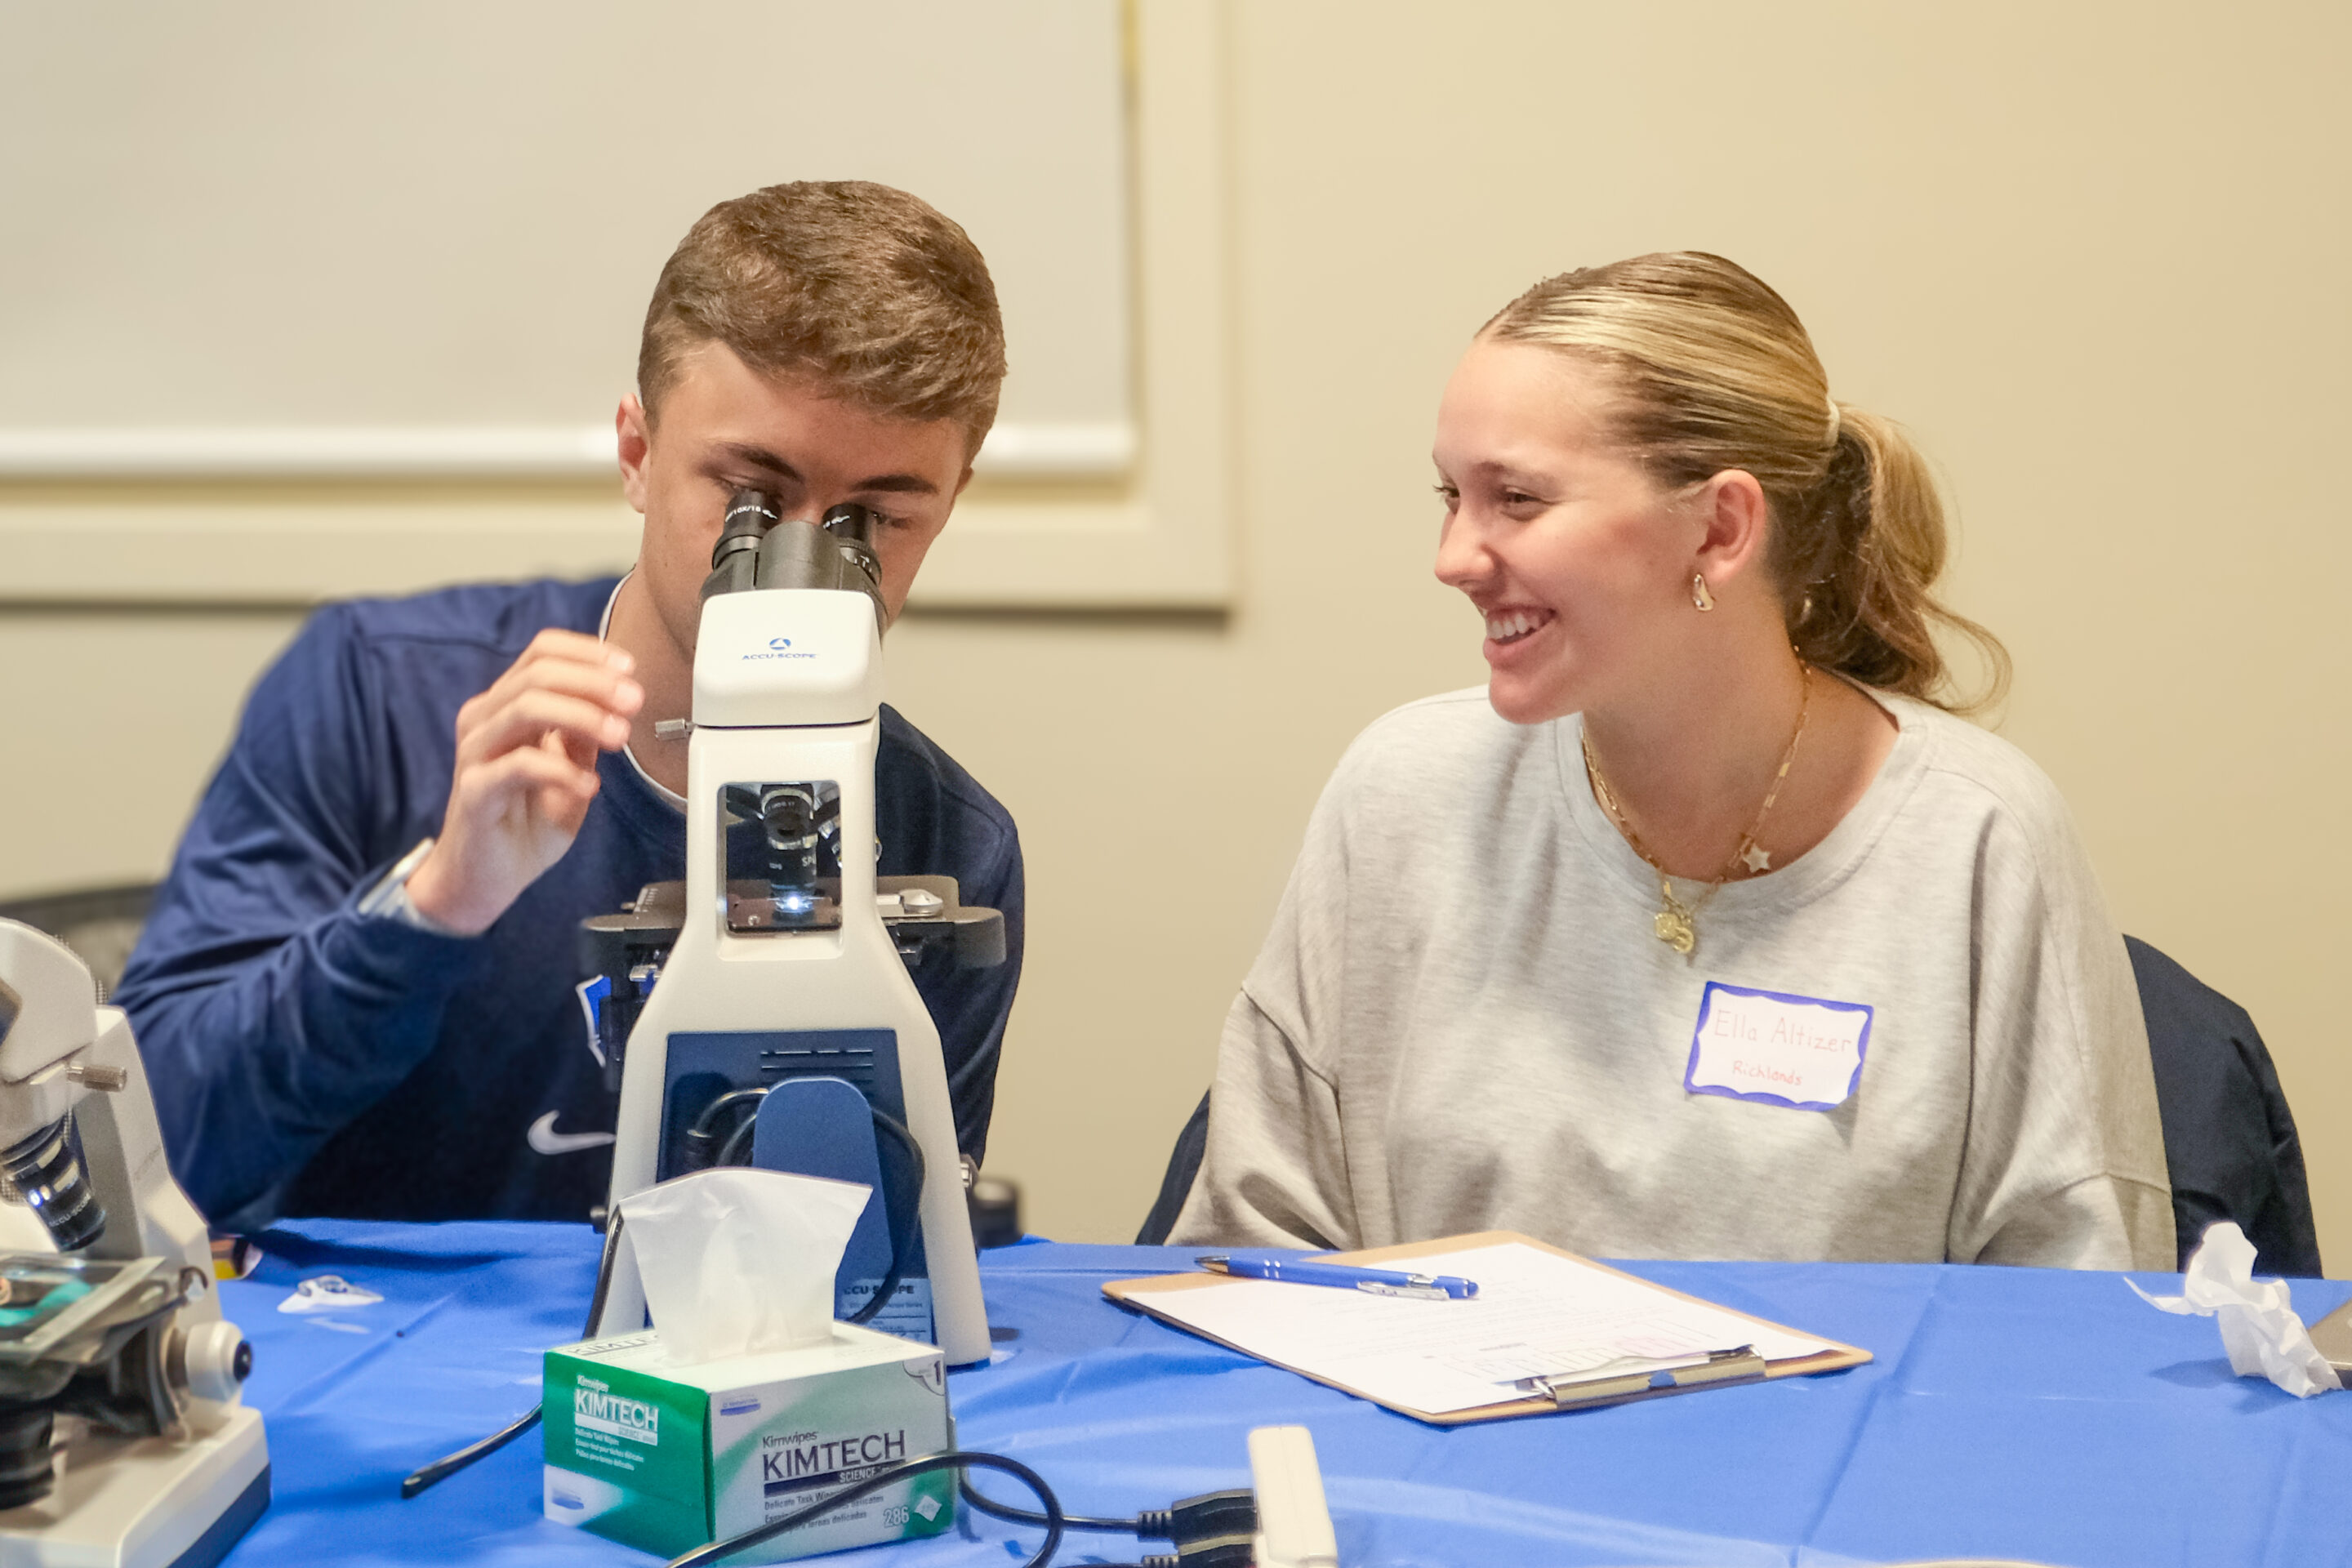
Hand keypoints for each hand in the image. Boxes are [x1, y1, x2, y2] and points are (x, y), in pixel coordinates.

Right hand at [406, 631, 642, 935]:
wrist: (485, 878)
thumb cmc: (524, 823)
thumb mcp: (570, 770)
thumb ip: (585, 736)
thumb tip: (617, 701)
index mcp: (507, 706)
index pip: (541, 653)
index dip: (587, 652)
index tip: (628, 667)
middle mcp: (486, 720)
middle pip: (538, 674)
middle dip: (594, 682)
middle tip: (633, 701)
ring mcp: (476, 752)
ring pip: (527, 708)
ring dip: (582, 716)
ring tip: (617, 736)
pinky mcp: (474, 790)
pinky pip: (518, 765)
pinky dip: (561, 770)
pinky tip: (587, 786)